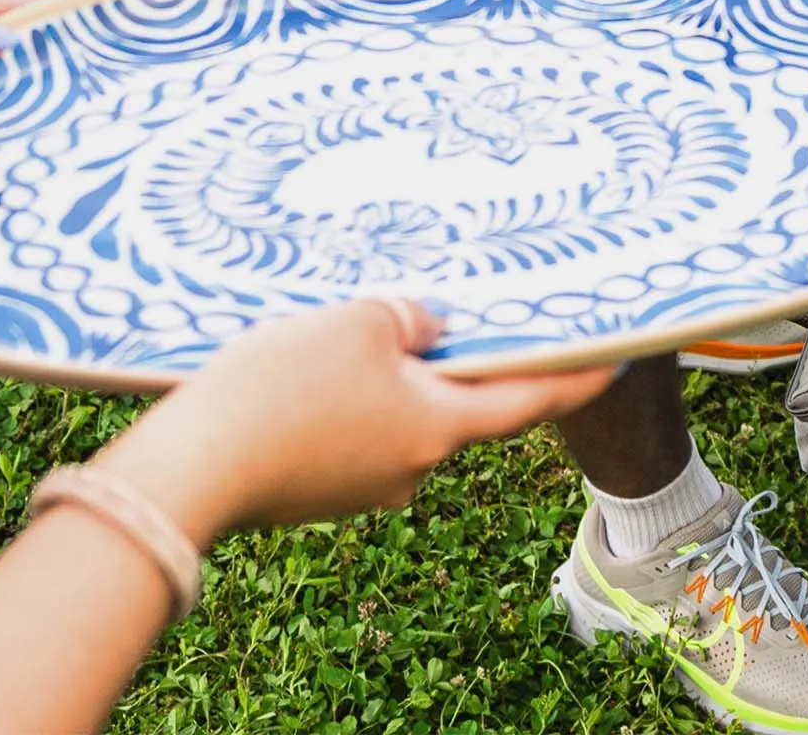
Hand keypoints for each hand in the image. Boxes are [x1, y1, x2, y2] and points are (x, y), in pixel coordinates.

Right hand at [98, 300, 615, 546]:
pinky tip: (319, 367)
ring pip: (401, 416)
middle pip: (461, 406)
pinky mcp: (317, 490)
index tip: (619, 357)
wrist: (188, 471)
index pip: (530, 400)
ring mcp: (363, 486)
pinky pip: (355, 431)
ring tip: (367, 327)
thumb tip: (430, 328)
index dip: (577, 376)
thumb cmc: (283, 389)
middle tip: (469, 316)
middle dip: (463, 362)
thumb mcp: (360, 323)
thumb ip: (410, 317)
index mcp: (440, 428)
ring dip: (397, 376)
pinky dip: (352, 397)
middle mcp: (413, 468)